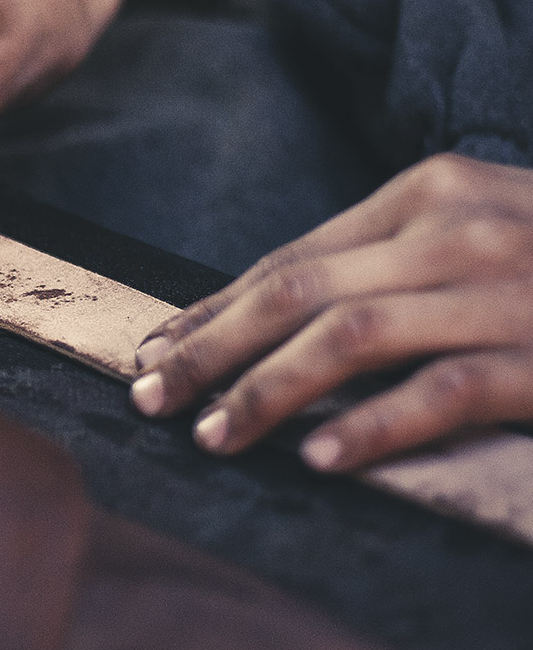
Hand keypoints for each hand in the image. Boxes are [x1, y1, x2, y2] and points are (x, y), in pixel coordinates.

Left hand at [129, 153, 532, 471]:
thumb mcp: (468, 232)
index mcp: (427, 192)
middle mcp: (454, 229)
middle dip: (210, 347)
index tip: (160, 349)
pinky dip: (372, 424)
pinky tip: (320, 457)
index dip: (213, 308)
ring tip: (212, 433)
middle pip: (296, 291)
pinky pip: (439, 392)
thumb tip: (268, 308)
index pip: (289, 258)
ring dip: (265, 389)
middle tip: (151, 392)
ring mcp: (499, 289)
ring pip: (348, 335)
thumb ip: (380, 259)